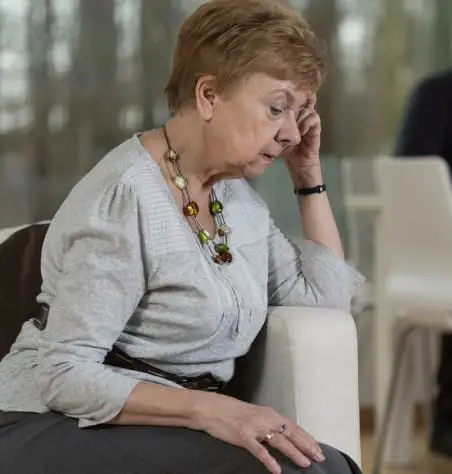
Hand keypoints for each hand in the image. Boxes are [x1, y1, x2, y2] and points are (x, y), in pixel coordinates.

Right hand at [193, 392, 324, 473]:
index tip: (318, 448)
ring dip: (293, 453)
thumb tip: (283, 435)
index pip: (292, 426)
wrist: (212, 408)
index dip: (306, 437)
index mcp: (269, 413)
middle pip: (290, 433)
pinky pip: (258, 450)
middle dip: (306, 445)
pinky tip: (277, 470)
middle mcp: (265, 419)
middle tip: (319, 457)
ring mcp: (254, 428)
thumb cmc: (233, 412)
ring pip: (279, 442)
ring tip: (305, 464)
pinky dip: (269, 460)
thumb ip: (269, 424)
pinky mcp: (243, 436)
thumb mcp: (255, 415)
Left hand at [282, 95, 322, 187]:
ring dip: (299, 115)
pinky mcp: (316, 133)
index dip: (290, 97)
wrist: (300, 171)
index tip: (281, 95)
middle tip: (286, 109)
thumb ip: (273, 129)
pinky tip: (300, 130)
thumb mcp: (276, 140)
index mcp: (293, 120)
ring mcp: (310, 125)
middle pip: (301, 102)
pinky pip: (314, 120)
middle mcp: (303, 120)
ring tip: (292, 125)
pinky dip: (307, 122)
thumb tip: (261, 117)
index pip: (294, 102)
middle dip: (294, 104)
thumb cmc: (288, 156)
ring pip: (307, 109)